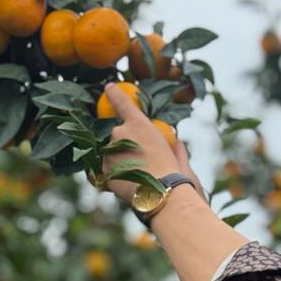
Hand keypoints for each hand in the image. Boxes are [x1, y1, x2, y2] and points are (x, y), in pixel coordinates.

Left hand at [100, 83, 187, 203]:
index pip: (122, 102)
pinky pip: (109, 170)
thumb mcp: (173, 152)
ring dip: (121, 160)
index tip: (108, 87)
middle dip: (125, 143)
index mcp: (137, 123)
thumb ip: (171, 144)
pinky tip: (131, 184)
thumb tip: (176, 141)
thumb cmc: (170, 171)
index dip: (115, 94)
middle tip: (140, 160)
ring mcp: (109, 151)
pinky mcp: (104, 170)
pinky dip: (118, 175)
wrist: (159, 192)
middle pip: (117, 134)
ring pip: (112, 153)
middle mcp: (119, 132)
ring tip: (137, 176)